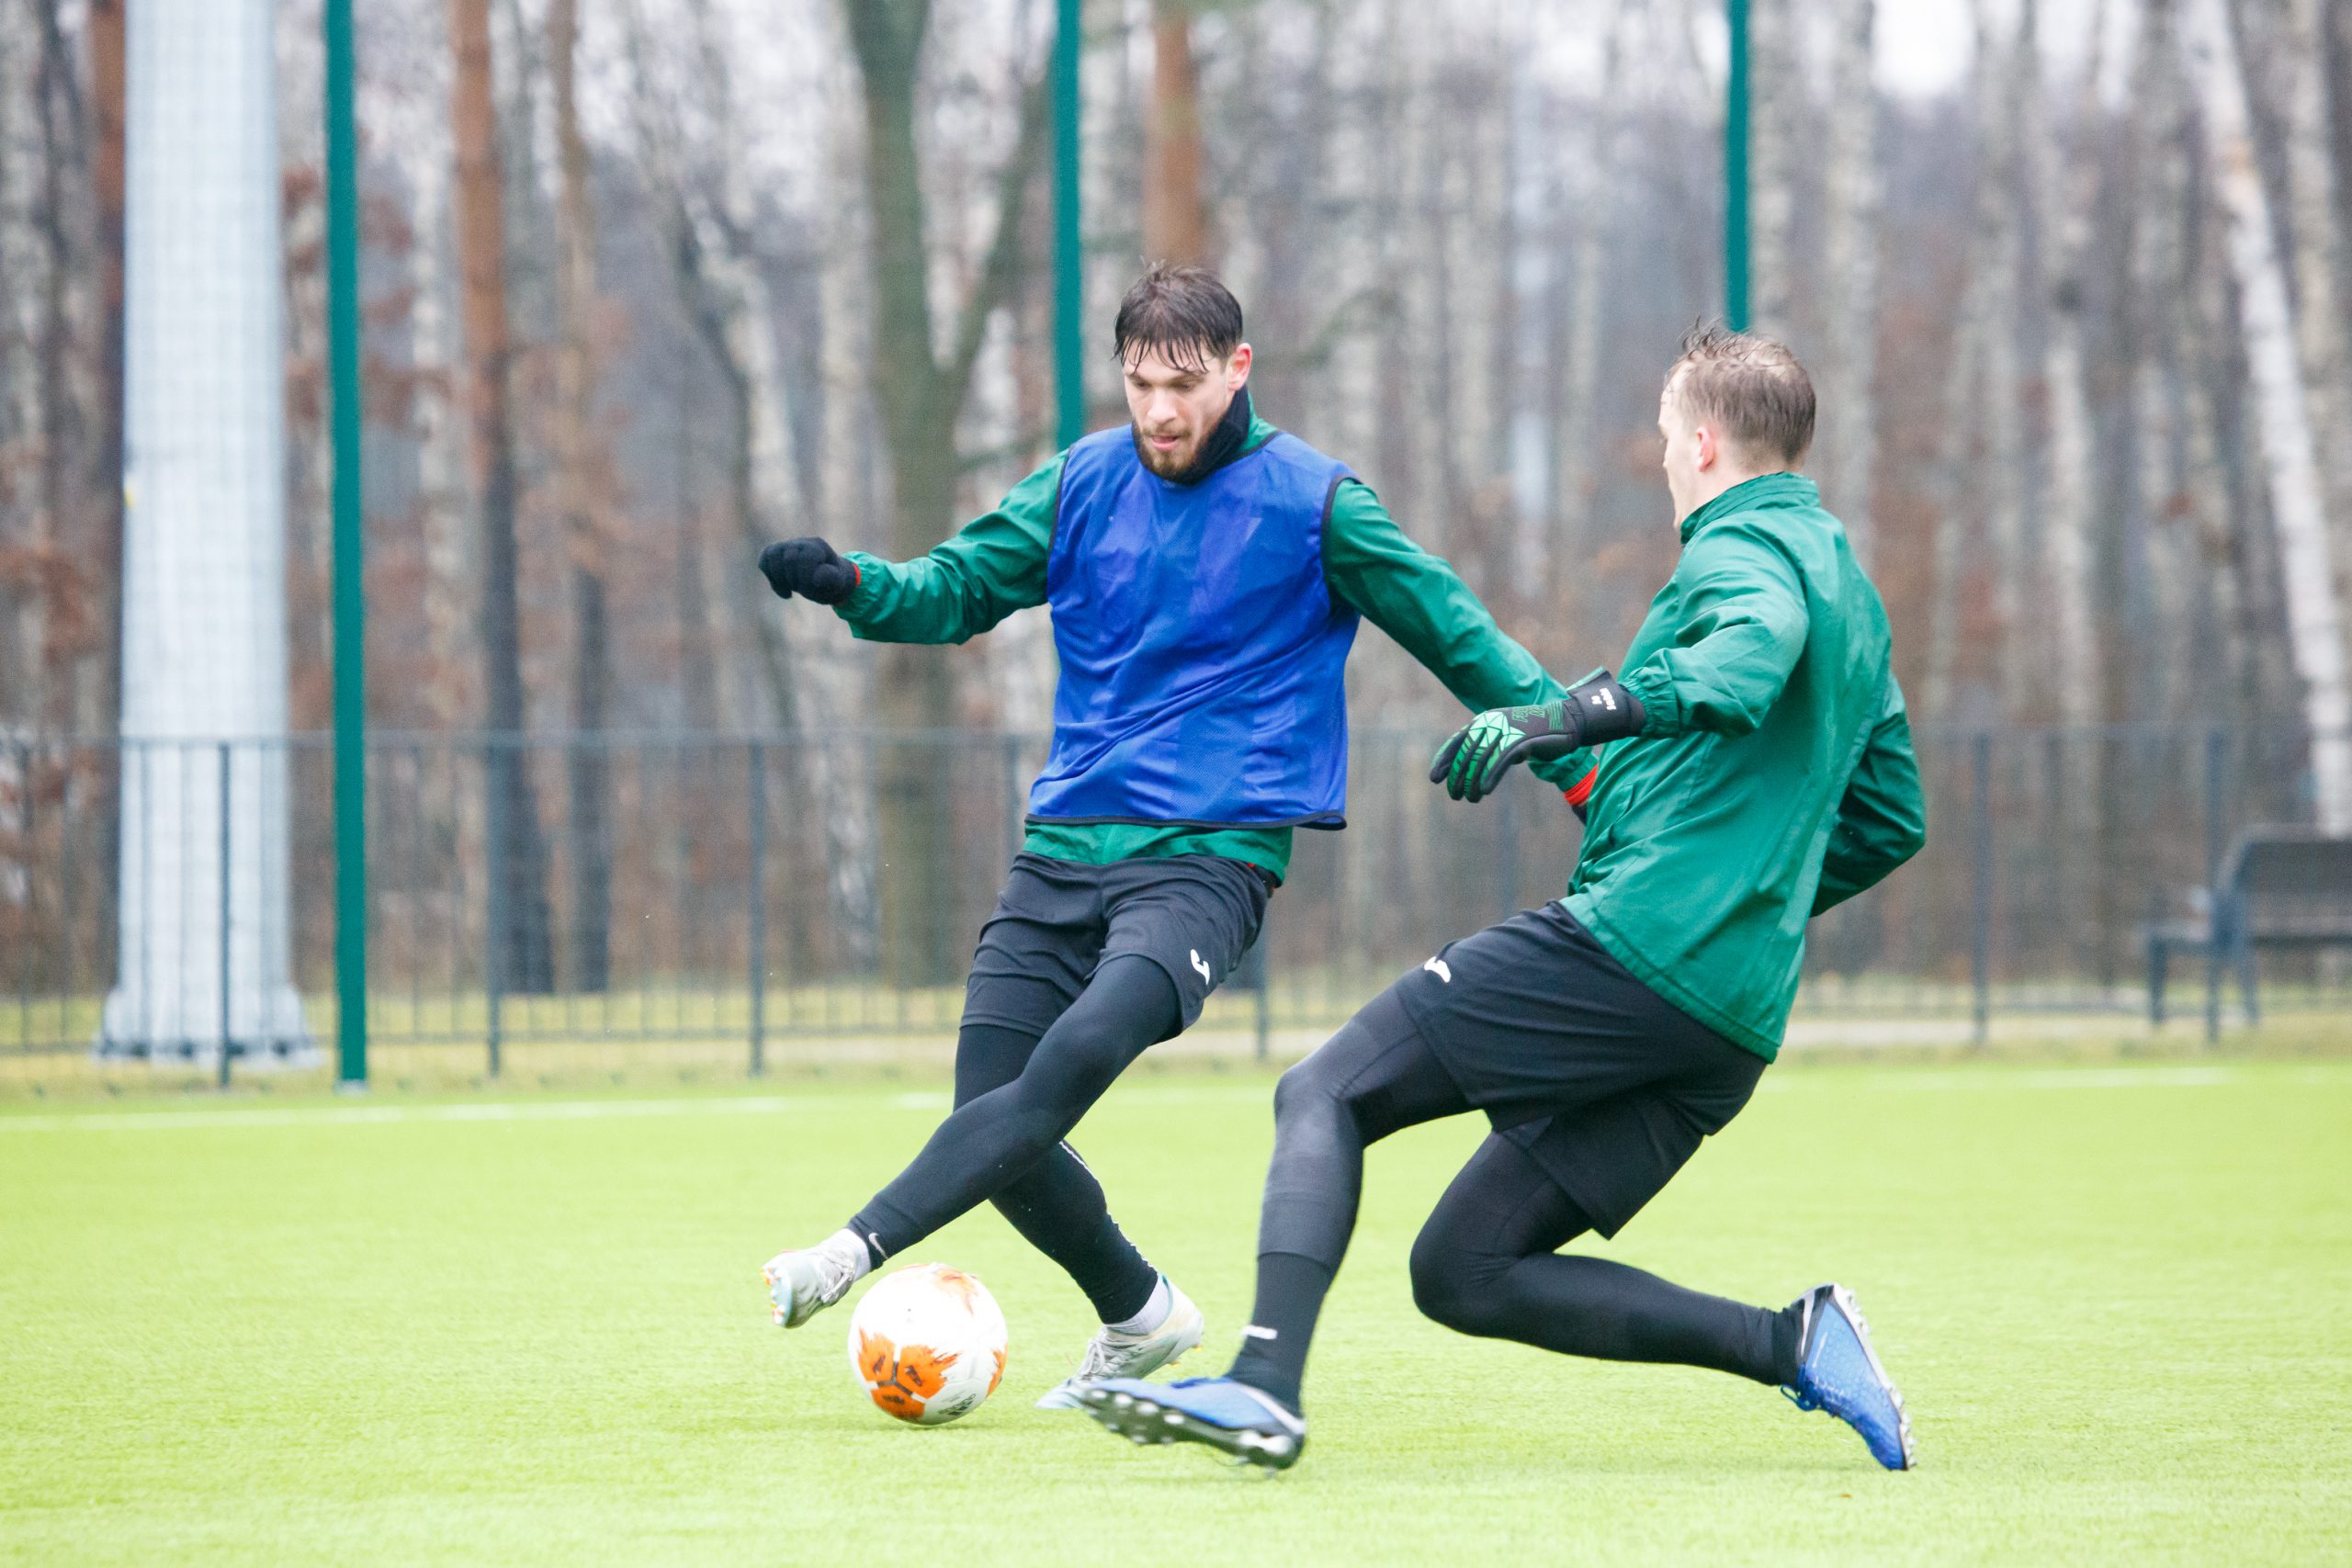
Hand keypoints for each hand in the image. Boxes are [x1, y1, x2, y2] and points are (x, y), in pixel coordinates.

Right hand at [758, 537, 859, 604]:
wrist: (827, 580)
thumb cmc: (833, 581)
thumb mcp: (839, 583)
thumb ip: (832, 579)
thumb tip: (817, 577)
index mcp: (817, 547)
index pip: (805, 558)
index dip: (806, 576)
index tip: (813, 585)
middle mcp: (800, 543)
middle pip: (788, 558)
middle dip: (794, 579)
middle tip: (803, 588)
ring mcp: (786, 547)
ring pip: (771, 554)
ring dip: (779, 577)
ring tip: (791, 588)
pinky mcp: (775, 555)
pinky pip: (764, 560)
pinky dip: (771, 577)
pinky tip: (784, 589)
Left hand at [1429, 703, 1579, 802]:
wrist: (1565, 722)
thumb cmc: (1532, 733)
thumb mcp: (1505, 738)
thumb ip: (1487, 749)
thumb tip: (1465, 772)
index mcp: (1483, 721)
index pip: (1457, 741)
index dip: (1444, 760)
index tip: (1435, 778)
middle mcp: (1491, 723)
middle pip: (1466, 753)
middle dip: (1457, 776)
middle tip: (1453, 795)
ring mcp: (1506, 730)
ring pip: (1481, 758)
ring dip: (1472, 781)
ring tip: (1468, 798)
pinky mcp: (1522, 739)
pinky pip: (1501, 759)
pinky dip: (1490, 775)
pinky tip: (1484, 790)